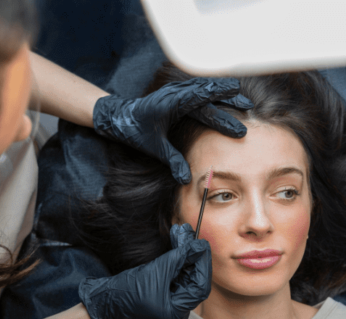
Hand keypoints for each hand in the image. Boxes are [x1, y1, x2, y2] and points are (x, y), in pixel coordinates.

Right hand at [79, 224, 211, 318]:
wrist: (106, 297)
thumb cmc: (128, 289)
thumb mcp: (157, 271)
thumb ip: (180, 257)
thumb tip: (199, 246)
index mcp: (177, 313)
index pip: (200, 286)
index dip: (203, 264)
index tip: (202, 244)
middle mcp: (177, 310)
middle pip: (192, 279)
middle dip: (191, 255)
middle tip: (190, 234)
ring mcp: (170, 301)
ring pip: (184, 274)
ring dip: (183, 252)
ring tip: (181, 231)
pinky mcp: (163, 292)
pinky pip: (175, 274)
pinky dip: (175, 258)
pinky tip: (176, 241)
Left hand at [93, 78, 252, 183]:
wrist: (120, 117)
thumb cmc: (136, 131)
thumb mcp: (155, 148)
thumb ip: (172, 161)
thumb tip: (186, 179)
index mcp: (171, 103)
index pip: (202, 101)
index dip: (222, 106)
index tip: (241, 111)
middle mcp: (175, 94)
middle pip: (207, 92)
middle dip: (228, 99)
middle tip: (248, 107)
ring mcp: (175, 91)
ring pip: (204, 88)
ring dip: (222, 93)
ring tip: (241, 101)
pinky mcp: (175, 94)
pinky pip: (197, 89)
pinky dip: (212, 91)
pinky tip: (222, 96)